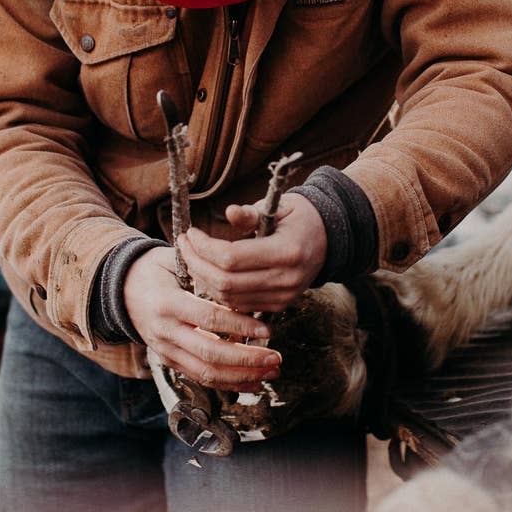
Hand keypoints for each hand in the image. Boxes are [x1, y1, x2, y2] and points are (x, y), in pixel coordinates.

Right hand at [124, 246, 281, 391]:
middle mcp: (165, 332)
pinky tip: (252, 382)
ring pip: (206, 374)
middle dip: (247, 360)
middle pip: (210, 355)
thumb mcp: (171, 260)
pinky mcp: (169, 361)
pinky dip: (228, 384)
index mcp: (167, 303)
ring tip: (270, 372)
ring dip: (242, 377)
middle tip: (276, 358)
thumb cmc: (153, 269)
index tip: (267, 330)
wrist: (120, 290)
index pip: (209, 319)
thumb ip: (200, 268)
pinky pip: (201, 378)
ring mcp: (165, 350)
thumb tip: (237, 271)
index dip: (240, 327)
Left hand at [177, 193, 326, 313]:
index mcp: (287, 251)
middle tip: (183, 244)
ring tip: (190, 256)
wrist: (328, 239)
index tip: (190, 233)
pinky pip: (238, 305)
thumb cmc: (298, 217)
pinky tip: (207, 272)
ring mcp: (284, 297)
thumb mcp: (278, 206)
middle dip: (197, 263)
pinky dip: (217, 291)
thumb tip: (229, 212)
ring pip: (228, 298)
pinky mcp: (279, 305)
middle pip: (225, 282)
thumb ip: (252, 213)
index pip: (232, 258)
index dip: (204, 248)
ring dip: (203, 279)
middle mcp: (286, 280)